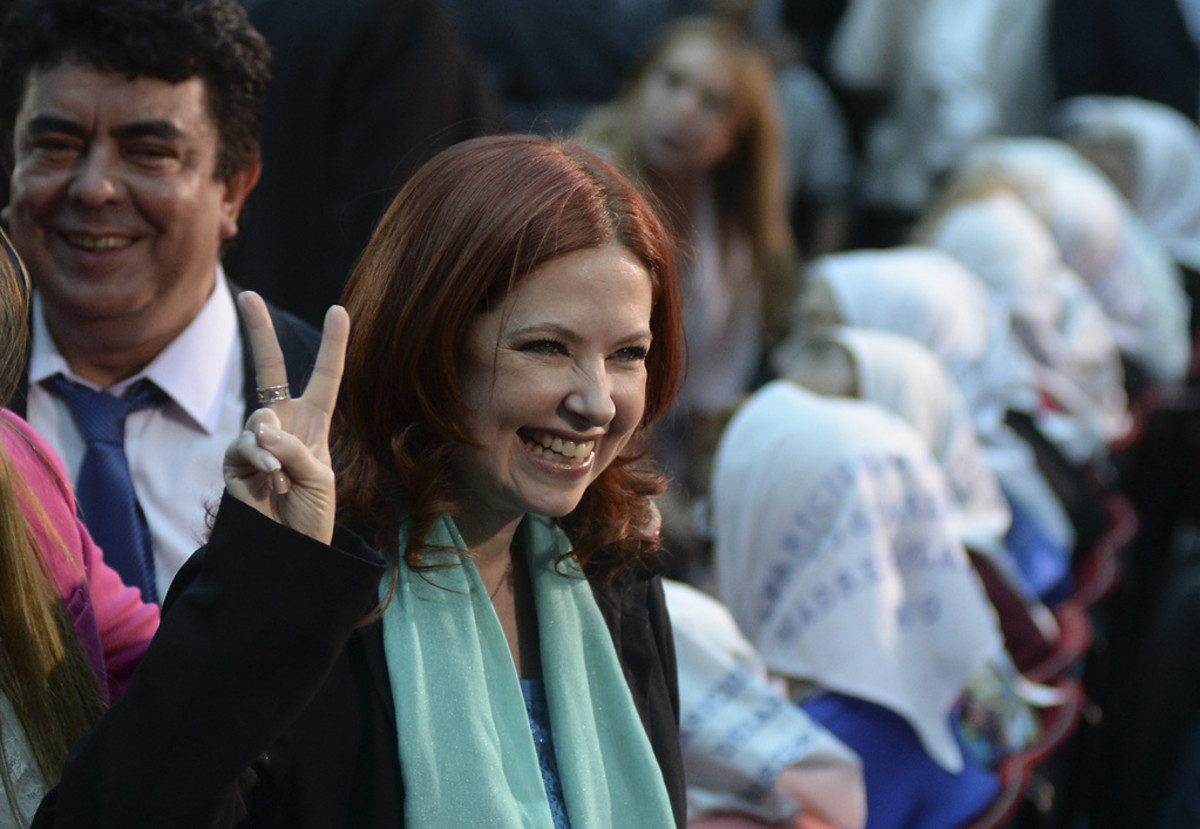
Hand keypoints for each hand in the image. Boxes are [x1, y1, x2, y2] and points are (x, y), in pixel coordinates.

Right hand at [223, 291, 348, 542]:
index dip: (332, 345)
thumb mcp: (318, 479)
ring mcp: (257, 439)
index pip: (325, 377)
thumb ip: (294, 449)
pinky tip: (270, 481)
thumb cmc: (312, 514)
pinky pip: (243, 446)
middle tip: (248, 295)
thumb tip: (262, 429)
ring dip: (272, 448)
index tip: (337, 310)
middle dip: (259, 332)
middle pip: (269, 369)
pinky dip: (259, 462)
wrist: (288, 549)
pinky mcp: (235, 460)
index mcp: (314, 422)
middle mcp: (283, 423)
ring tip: (283, 477)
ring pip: (259, 418)